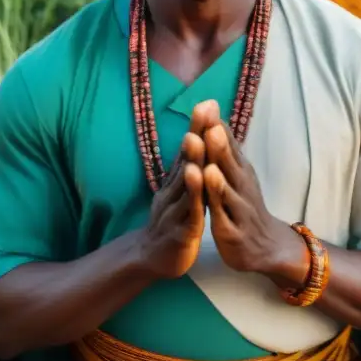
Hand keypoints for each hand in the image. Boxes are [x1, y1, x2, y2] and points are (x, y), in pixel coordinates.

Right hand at [138, 107, 215, 279]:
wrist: (151, 258)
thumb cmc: (172, 221)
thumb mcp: (180, 192)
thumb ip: (188, 167)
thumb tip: (196, 138)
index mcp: (178, 181)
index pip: (189, 150)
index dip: (198, 127)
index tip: (209, 102)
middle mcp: (174, 189)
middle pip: (186, 158)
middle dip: (196, 133)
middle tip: (204, 108)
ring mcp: (175, 209)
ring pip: (185, 183)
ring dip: (191, 160)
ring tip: (196, 140)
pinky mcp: (180, 231)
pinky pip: (188, 212)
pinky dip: (193, 197)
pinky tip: (198, 183)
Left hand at [194, 102, 307, 284]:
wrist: (266, 246)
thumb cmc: (244, 205)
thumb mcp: (237, 174)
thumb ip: (226, 149)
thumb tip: (216, 118)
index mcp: (240, 170)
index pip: (228, 146)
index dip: (217, 128)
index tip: (206, 106)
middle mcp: (242, 186)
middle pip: (230, 165)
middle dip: (220, 147)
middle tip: (210, 127)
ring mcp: (239, 209)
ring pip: (228, 192)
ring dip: (218, 178)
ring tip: (208, 164)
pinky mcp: (232, 232)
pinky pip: (223, 219)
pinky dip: (217, 210)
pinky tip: (209, 206)